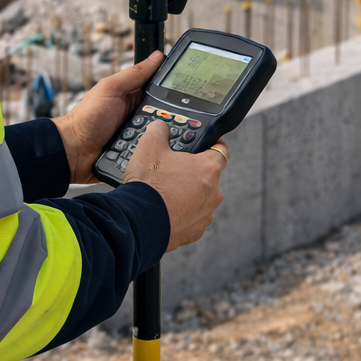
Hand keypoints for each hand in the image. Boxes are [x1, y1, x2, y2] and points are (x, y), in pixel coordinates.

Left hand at [52, 51, 163, 184]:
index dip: (172, 92)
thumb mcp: (111, 89)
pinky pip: (151, 154)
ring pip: (160, 137)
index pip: (161, 92)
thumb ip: (134, 74)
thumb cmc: (87, 117)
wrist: (73, 151)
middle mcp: (138, 117)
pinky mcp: (136, 155)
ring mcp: (138, 137)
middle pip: (165, 117)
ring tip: (155, 139)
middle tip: (162, 122)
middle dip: (166, 120)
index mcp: (133, 98)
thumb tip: (157, 56)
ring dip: (159, 139)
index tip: (186, 93)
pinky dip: (152, 154)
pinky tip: (155, 155)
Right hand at [126, 121, 226, 251]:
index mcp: (208, 169)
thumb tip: (161, 127)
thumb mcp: (149, 145)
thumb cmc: (148, 184)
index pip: (222, 150)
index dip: (213, 144)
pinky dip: (181, 214)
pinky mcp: (195, 232)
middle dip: (193, 173)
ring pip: (200, 199)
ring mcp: (205, 215)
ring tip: (166, 193)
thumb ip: (159, 130)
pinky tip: (164, 210)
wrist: (138, 222)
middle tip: (172, 170)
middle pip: (208, 177)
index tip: (207, 144)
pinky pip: (191, 218)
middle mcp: (213, 193)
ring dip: (188, 195)